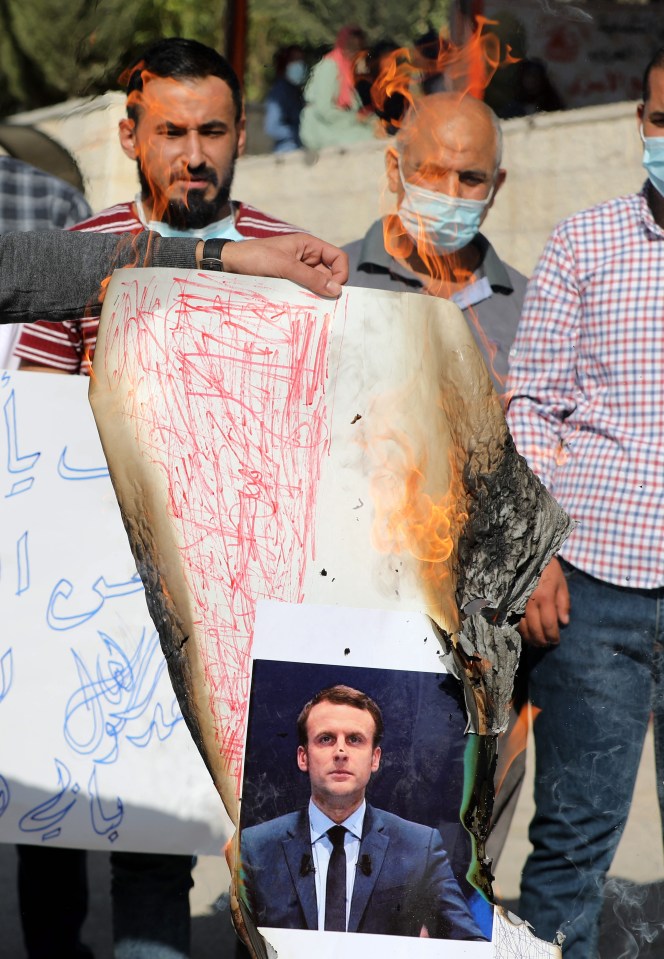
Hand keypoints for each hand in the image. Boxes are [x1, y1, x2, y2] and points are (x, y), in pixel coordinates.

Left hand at [211, 233, 347, 297]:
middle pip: (330, 275)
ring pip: (317, 287)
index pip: (338, 258)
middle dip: (327, 288)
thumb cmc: (255, 257)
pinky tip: (298, 305)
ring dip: (314, 296)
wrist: (229, 264)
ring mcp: (298, 272)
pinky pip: (304, 293)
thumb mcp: (285, 266)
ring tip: (305, 304)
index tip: (333, 290)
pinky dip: (304, 300)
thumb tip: (337, 290)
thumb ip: (311, 278)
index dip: (340, 274)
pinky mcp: (289, 284)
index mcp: (309, 246)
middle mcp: (307, 258)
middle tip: (320, 302)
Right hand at [519, 557, 569, 646]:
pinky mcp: (509, 601)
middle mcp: (529, 601)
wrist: (528, 555)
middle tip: (546, 644)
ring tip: (536, 642)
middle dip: (541, 640)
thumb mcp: (561, 583)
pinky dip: (519, 630)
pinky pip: (512, 620)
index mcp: (545, 596)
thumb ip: (563, 603)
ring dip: (529, 638)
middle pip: (534, 629)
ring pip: (522, 627)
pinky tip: (525, 633)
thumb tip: (564, 622)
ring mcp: (517, 601)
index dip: (553, 636)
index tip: (556, 641)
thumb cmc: (547, 569)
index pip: (549, 624)